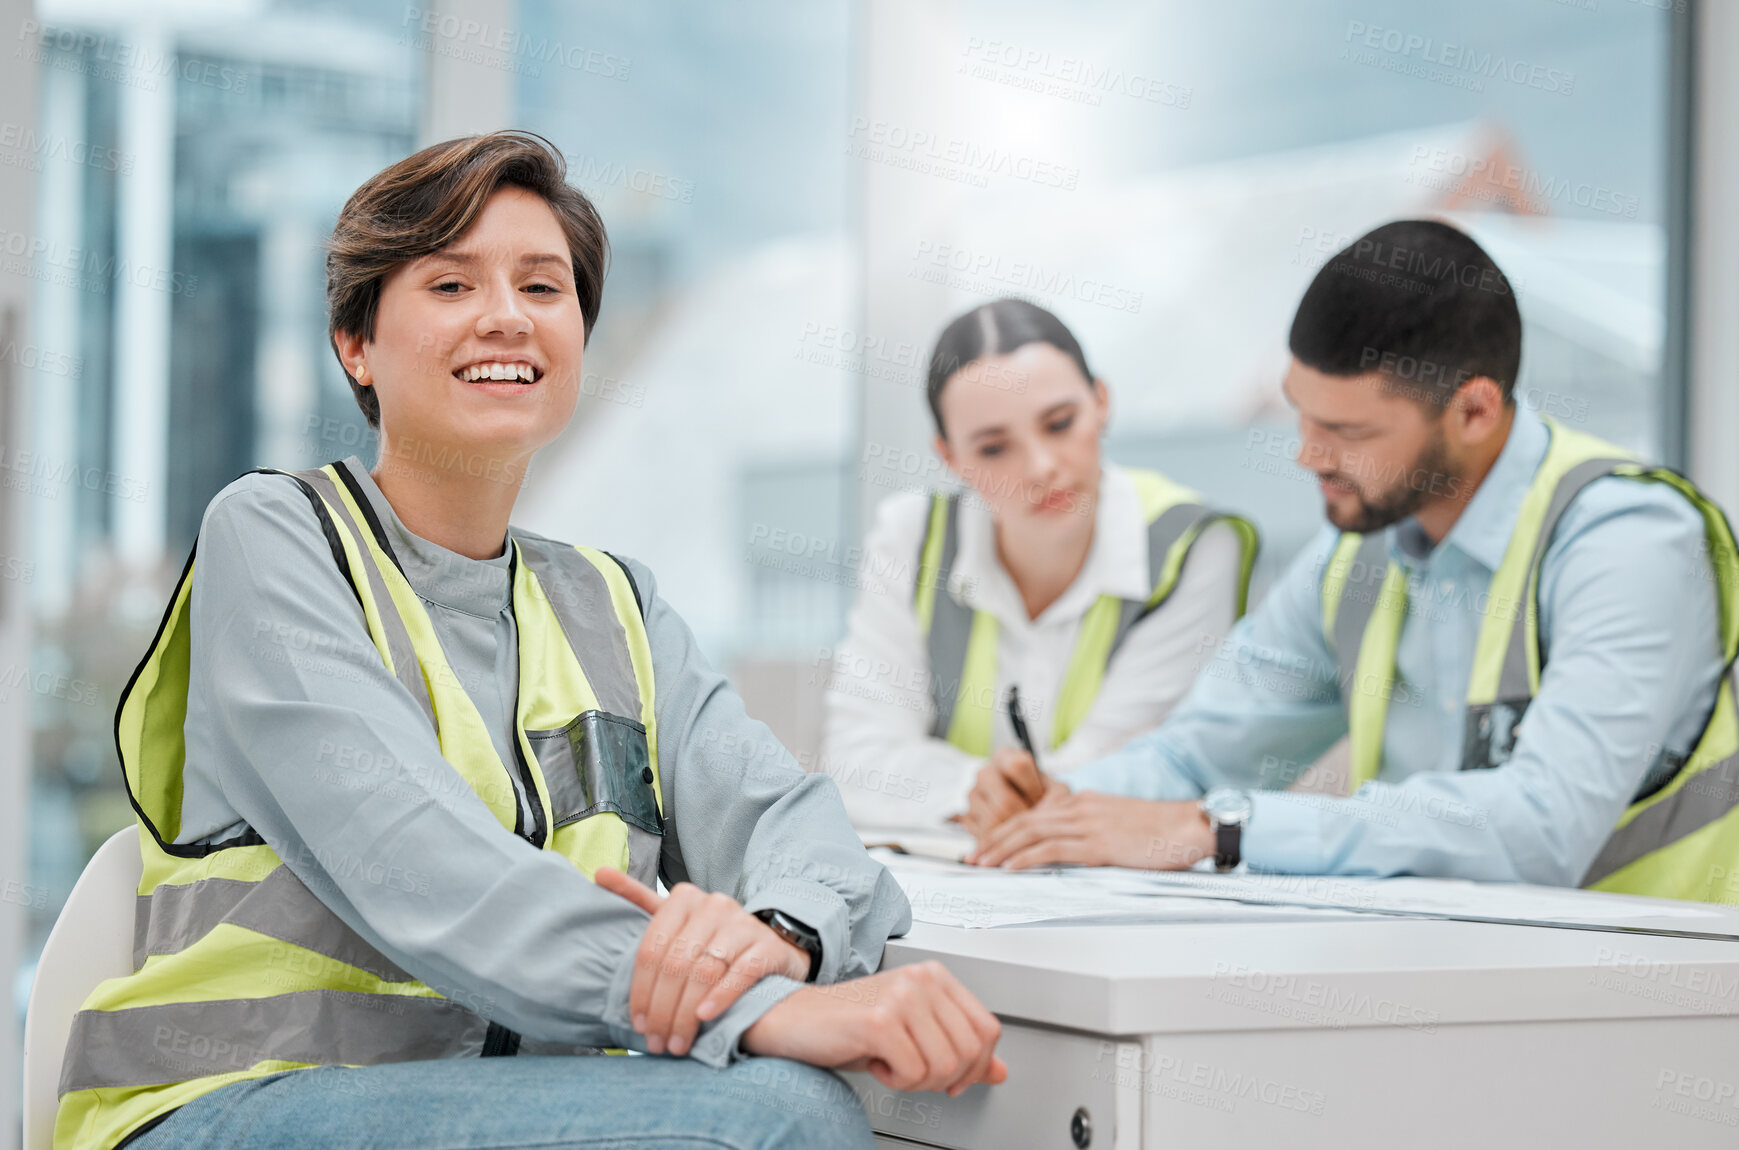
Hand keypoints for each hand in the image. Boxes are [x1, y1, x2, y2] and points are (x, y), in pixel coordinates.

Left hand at [595, 868, 810, 1056]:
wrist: (772, 946)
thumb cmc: (713, 939)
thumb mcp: (677, 919)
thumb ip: (639, 899)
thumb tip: (598, 874)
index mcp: (684, 899)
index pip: (651, 949)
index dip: (641, 991)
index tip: (638, 1024)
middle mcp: (714, 905)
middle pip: (675, 964)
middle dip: (662, 1010)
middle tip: (657, 1042)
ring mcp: (742, 924)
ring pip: (703, 972)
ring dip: (685, 1014)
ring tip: (677, 1043)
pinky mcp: (766, 946)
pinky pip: (739, 974)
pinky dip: (719, 998)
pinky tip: (704, 1019)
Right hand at [742, 962, 1008, 1095]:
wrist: (794, 1020)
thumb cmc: (851, 1026)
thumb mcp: (914, 1035)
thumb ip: (958, 1049)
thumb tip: (999, 1071)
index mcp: (935, 976)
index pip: (988, 1029)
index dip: (976, 1065)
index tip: (954, 1077)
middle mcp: (922, 979)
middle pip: (970, 1051)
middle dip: (945, 1077)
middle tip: (914, 1071)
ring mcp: (901, 997)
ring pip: (945, 1065)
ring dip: (918, 1080)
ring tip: (893, 1063)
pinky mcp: (879, 1021)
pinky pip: (913, 1072)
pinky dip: (896, 1081)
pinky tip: (877, 1062)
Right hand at [960, 749, 1066, 838]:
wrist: (1026, 810)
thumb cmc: (1042, 796)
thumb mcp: (1056, 791)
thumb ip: (1058, 797)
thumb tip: (1044, 810)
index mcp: (1005, 757)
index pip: (1017, 766)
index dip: (1033, 788)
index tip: (1041, 799)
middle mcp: (985, 773)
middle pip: (1004, 801)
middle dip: (1024, 819)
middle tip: (1035, 824)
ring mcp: (973, 795)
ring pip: (993, 821)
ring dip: (1013, 832)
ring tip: (1024, 831)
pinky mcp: (966, 817)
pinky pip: (984, 835)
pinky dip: (1001, 842)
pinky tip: (1011, 836)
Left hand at [965, 792, 1212, 869]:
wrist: (1190, 826)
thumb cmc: (1160, 832)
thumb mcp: (1117, 825)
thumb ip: (1090, 833)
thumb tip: (1068, 850)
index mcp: (1082, 803)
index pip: (1033, 815)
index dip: (1005, 830)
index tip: (986, 845)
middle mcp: (1079, 808)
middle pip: (1023, 821)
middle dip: (993, 839)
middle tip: (972, 856)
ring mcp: (1087, 824)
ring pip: (1031, 833)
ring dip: (1001, 849)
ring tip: (981, 863)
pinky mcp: (1098, 843)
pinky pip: (1053, 849)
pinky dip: (1027, 858)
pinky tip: (1011, 868)